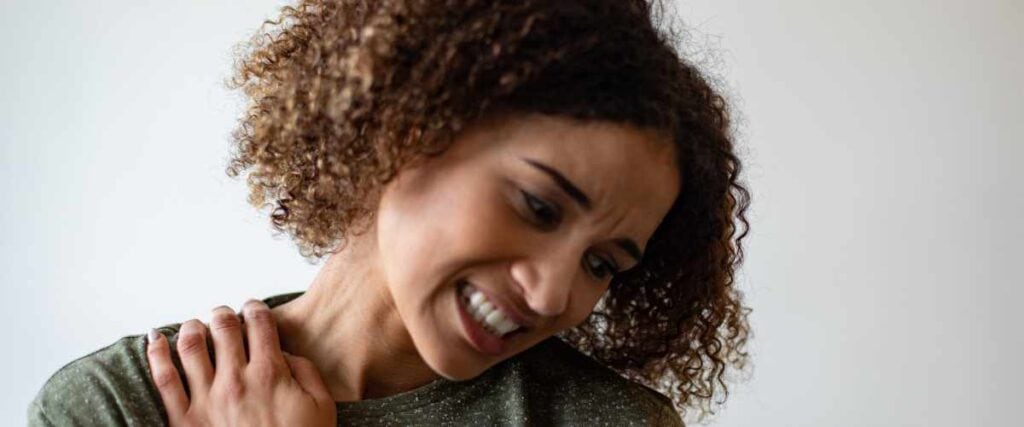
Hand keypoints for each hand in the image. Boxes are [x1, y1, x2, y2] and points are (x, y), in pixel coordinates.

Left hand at [146, 300, 335, 426]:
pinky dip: (156, 354)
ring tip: (196, 326)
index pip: (258, 323)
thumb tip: (287, 355)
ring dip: (193, 327)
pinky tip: (155, 340)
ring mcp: (206, 399)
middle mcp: (235, 380)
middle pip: (223, 327)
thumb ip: (306, 372)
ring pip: (191, 346)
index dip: (255, 308)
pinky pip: (164, 380)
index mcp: (270, 373)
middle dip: (223, 314)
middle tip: (224, 315)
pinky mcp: (184, 419)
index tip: (253, 308)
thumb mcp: (321, 406)